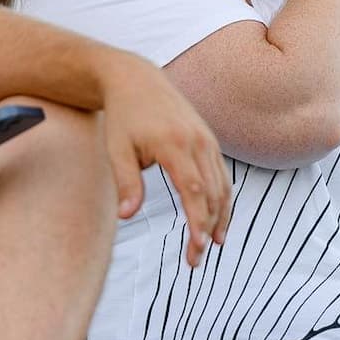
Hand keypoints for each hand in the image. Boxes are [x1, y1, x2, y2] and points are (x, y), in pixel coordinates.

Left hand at [98, 57, 232, 266]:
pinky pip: (222, 176)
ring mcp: (207, 140)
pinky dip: (223, 200)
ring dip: (220, 218)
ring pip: (222, 186)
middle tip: (195, 260)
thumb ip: (126, 182)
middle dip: (207, 228)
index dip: (198, 219)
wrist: (137, 80)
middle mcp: (197, 141)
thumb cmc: (123, 116)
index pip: (193, 188)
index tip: (196, 246)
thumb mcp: (117, 149)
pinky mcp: (210, 141)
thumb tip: (127, 216)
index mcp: (174, 143)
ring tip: (212, 246)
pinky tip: (218, 221)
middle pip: (211, 192)